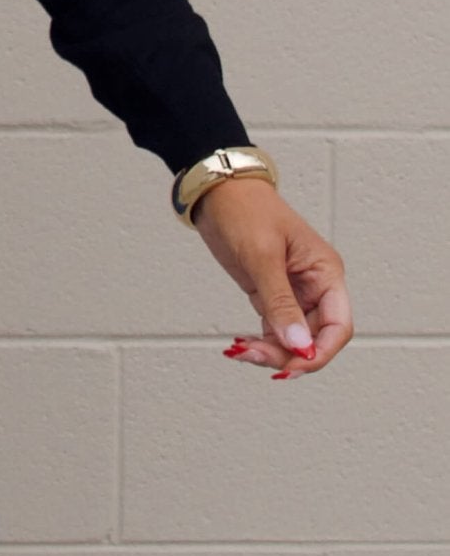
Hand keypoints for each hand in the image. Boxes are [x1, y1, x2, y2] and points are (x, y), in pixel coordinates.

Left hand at [191, 178, 352, 378]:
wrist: (218, 191)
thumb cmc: (246, 209)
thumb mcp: (263, 255)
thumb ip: (280, 302)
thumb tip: (299, 346)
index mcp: (326, 272)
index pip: (338, 326)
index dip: (320, 351)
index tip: (294, 364)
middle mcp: (315, 286)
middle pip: (315, 339)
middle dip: (289, 354)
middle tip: (255, 355)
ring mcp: (294, 292)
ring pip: (294, 339)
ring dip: (271, 352)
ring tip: (242, 350)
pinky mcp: (272, 295)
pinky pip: (275, 330)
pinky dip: (261, 342)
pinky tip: (241, 345)